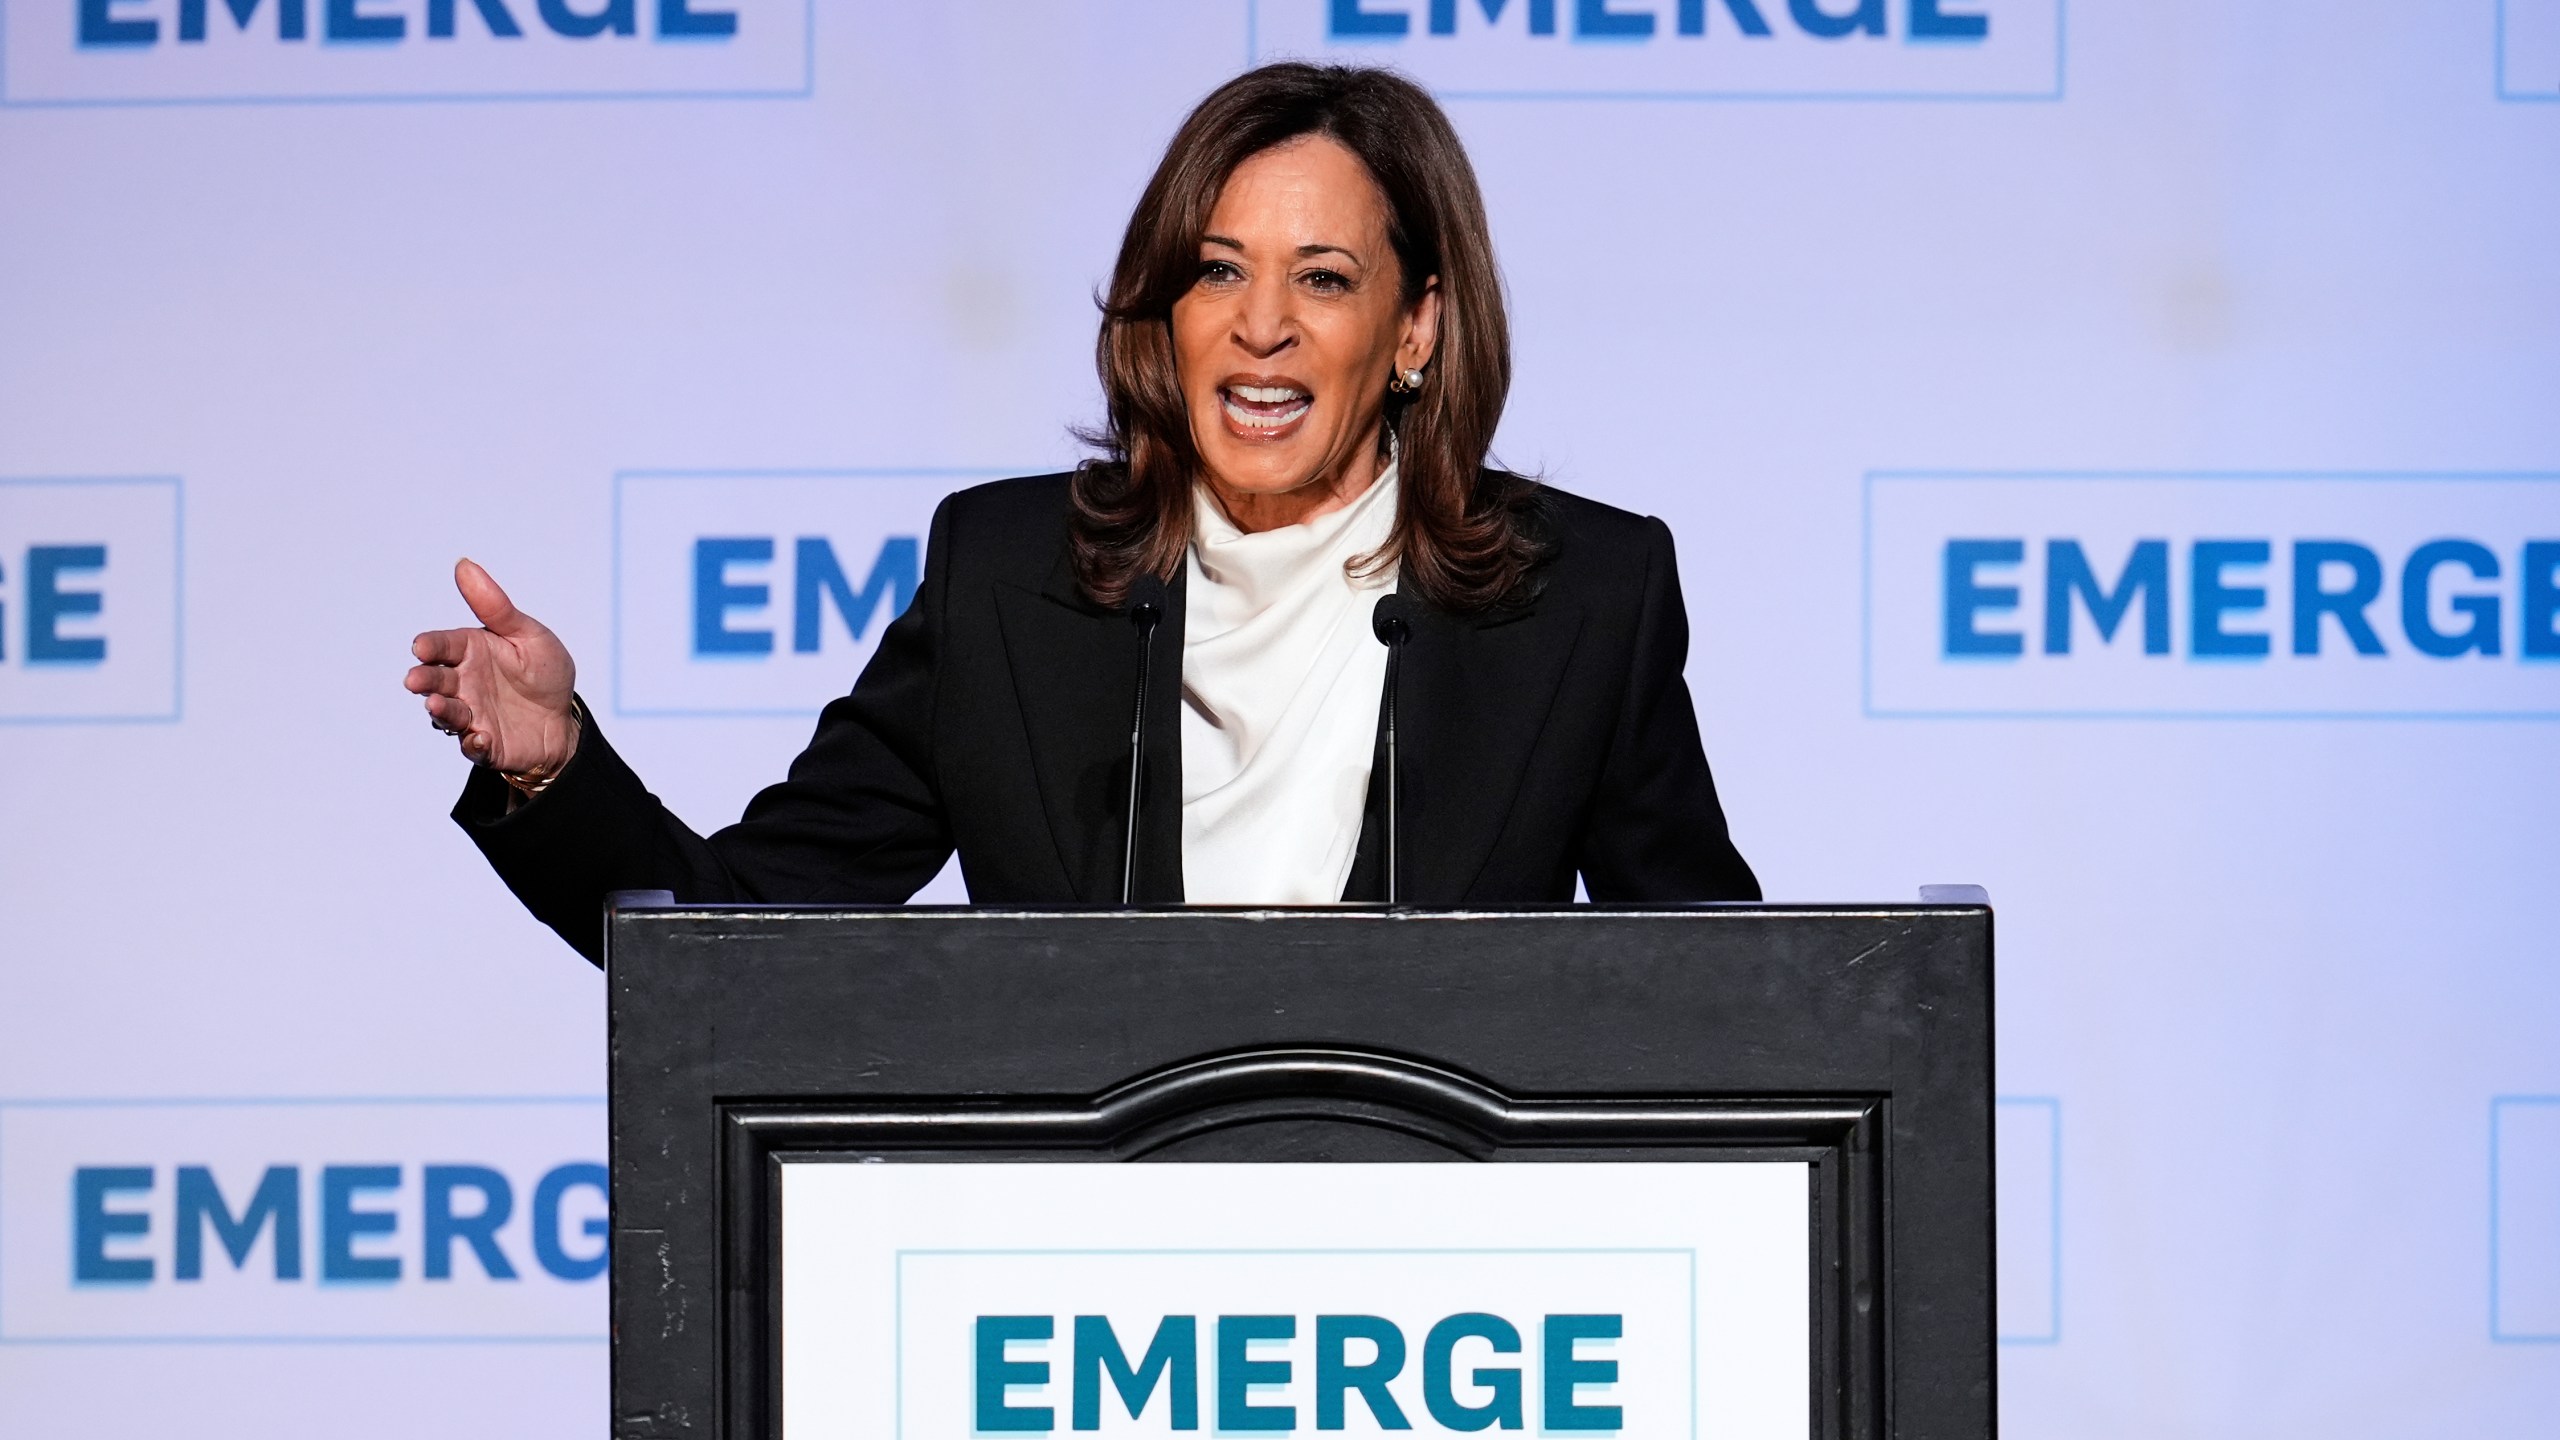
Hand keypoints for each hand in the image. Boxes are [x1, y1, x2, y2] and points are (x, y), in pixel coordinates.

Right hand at [407, 559, 579, 774]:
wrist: (565, 717)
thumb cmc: (543, 671)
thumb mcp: (528, 635)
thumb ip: (496, 607)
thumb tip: (463, 564)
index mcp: (470, 652)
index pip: (442, 646)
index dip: (430, 646)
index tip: (422, 647)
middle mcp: (463, 684)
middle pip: (435, 681)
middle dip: (424, 680)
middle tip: (416, 680)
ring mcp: (472, 715)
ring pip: (448, 715)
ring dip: (442, 712)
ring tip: (437, 706)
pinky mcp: (486, 744)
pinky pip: (475, 747)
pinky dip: (475, 744)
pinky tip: (481, 737)